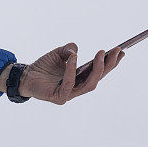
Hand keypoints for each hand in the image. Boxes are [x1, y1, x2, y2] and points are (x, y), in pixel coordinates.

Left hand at [3, 43, 124, 104]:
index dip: (111, 63)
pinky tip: (74, 58)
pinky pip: (69, 83)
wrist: (26, 75)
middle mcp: (77, 87)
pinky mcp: (59, 97)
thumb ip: (68, 49)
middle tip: (114, 50)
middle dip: (108, 65)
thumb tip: (76, 52)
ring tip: (101, 53)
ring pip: (89, 84)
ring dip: (97, 69)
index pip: (99, 72)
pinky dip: (72, 70)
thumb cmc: (44, 66)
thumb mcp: (58, 52)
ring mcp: (69, 94)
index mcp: (81, 78)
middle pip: (98, 78)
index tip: (121, 50)